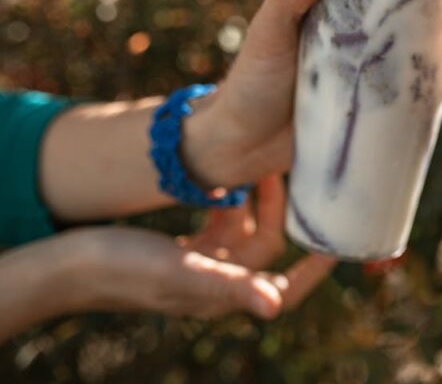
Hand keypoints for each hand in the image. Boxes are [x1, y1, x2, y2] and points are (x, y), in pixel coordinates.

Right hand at [0, 174, 334, 341]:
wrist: (69, 265)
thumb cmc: (124, 270)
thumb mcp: (181, 273)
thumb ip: (229, 286)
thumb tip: (275, 308)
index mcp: (225, 293)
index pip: (288, 287)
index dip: (317, 266)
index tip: (341, 236)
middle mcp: (219, 281)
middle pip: (269, 246)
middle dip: (282, 210)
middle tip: (287, 170)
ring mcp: (202, 265)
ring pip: (247, 230)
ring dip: (258, 199)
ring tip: (261, 165)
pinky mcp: (184, 250)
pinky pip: (221, 222)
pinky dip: (230, 200)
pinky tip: (228, 176)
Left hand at [186, 0, 441, 187]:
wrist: (236, 145)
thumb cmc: (249, 80)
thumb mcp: (268, 36)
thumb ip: (287, 1)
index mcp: (340, 15)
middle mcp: (359, 44)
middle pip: (414, 33)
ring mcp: (366, 80)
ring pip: (415, 70)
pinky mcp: (367, 115)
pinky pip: (404, 109)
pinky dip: (427, 110)